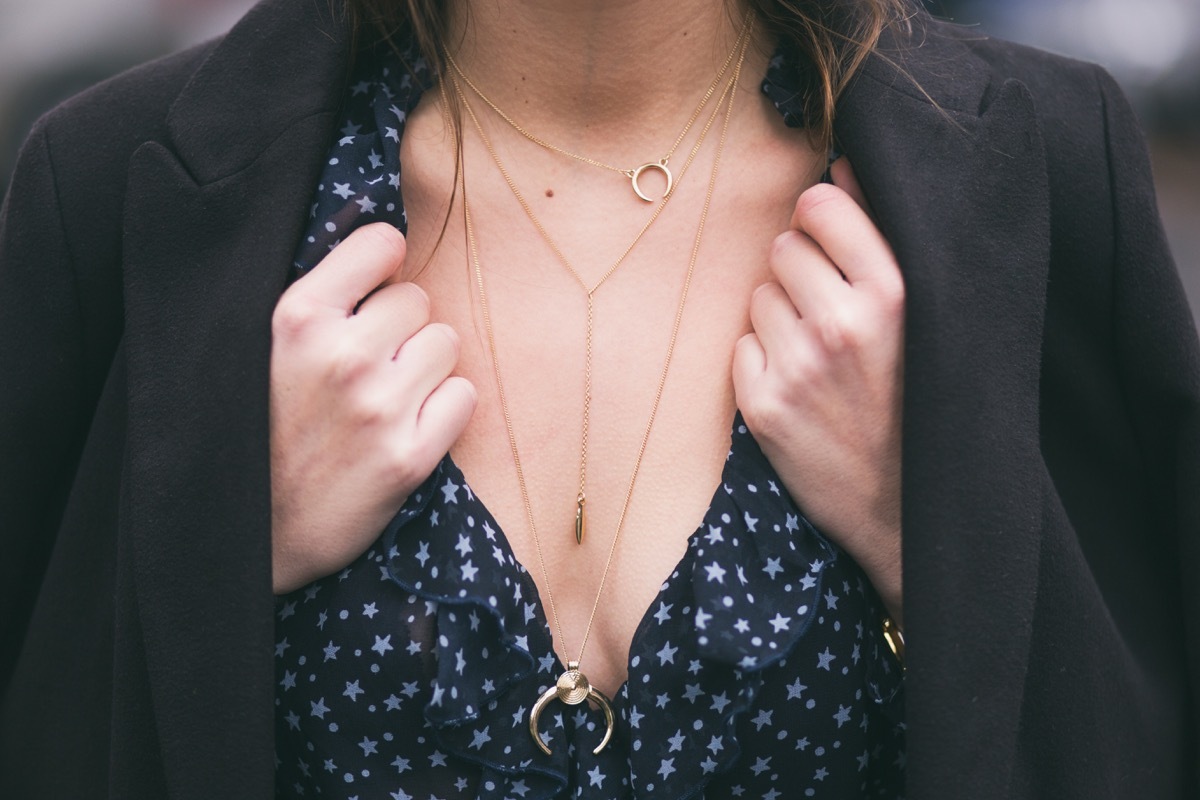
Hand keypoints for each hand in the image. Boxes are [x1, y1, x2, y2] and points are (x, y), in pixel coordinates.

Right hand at [269, 223, 476, 593]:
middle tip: (368, 364)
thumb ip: (311, 299)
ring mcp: (379, 407)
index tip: (372, 288)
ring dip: (424, 365)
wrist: (245, 535)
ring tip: (385, 397)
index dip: (382, 264)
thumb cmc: (253, 432)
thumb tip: (378, 243)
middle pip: (418, 298)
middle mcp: (342, 355)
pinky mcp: (410, 456)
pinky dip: (444, 408)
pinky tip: (407, 426)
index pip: (382, 243)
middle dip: (400, 326)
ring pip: (446, 342)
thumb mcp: (257, 347)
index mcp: (295, 316)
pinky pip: (463, 395)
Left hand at [733, 160, 904, 621]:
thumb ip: (887, 236)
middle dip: (801, 269)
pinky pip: (742, 343)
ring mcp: (797, 365)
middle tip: (832, 312)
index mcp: (896, 291)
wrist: (910, 508)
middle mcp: (842, 323)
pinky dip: (762, 359)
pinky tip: (799, 386)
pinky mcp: (763, 404)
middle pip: (783, 245)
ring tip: (821, 354)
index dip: (822, 218)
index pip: (820, 202)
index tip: (834, 241)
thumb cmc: (924, 400)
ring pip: (759, 294)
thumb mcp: (930, 316)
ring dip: (781, 314)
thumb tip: (841, 164)